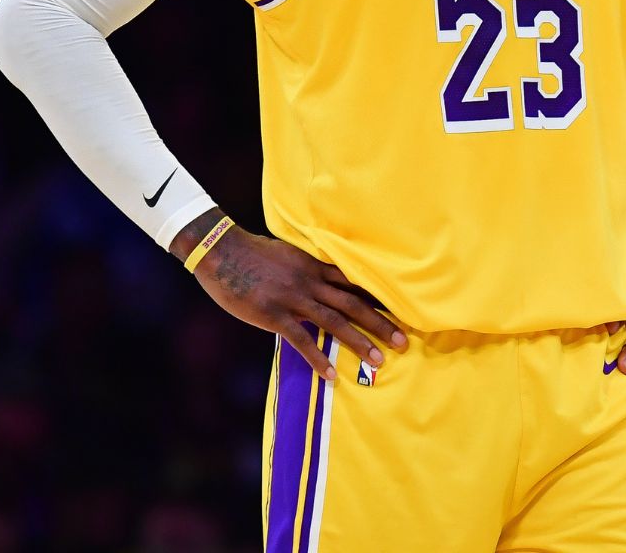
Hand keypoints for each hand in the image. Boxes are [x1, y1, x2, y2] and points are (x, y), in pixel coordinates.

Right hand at [191, 226, 406, 379]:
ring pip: (334, 322)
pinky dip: (318, 358)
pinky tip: (331, 374)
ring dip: (359, 342)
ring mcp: (293, 298)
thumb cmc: (253, 254)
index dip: (380, 298)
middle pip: (353, 303)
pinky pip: (301, 339)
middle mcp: (310, 281)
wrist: (221, 252)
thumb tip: (325, 280)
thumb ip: (309, 269)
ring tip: (378, 361)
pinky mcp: (274, 314)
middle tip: (404, 343)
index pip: (355, 283)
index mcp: (315, 266)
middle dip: (381, 324)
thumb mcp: (288, 255)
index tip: (403, 311)